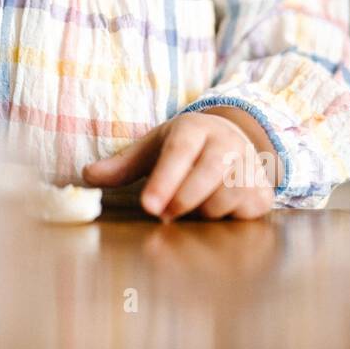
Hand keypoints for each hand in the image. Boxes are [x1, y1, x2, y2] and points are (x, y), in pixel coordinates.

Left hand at [81, 111, 277, 221]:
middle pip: (206, 177)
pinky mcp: (263, 194)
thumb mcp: (153, 149)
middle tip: (161, 214)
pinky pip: (240, 216)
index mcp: (194, 129)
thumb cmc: (185, 148)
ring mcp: (250, 167)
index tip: (148, 206)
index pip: (179, 153)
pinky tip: (215, 209)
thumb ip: (122, 165)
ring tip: (192, 203)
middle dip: (180, 201)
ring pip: (221, 201)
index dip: (164, 181)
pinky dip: (222, 220)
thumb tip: (86, 176)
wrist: (236, 141)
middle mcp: (228, 143)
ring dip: (200, 211)